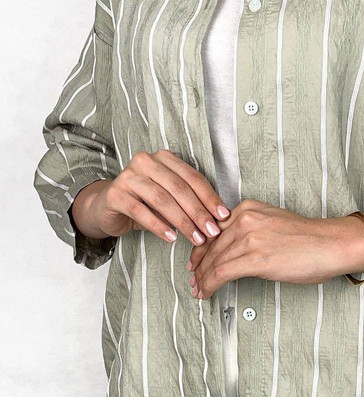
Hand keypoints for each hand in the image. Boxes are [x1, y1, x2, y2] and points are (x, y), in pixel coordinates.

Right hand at [71, 149, 230, 246]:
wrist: (107, 208)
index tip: (223, 217)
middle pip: (179, 188)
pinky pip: (140, 211)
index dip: (210, 197)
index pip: (192, 177)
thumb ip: (190, 201)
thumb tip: (219, 217)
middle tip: (212, 232)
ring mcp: (128, 176)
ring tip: (195, 239)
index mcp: (164, 158)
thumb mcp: (170, 198)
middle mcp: (145, 161)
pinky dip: (158, 226)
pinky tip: (171, 238)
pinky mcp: (115, 194)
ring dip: (182, 221)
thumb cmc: (145, 203)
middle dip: (198, 212)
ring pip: (161, 199)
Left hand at [186, 199, 363, 297]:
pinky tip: (205, 293)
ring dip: (202, 279)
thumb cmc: (310, 238)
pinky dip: (209, 285)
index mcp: (247, 208)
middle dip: (198, 265)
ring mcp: (248, 238)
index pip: (213, 229)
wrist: (331, 244)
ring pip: (212, 261)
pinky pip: (221, 273)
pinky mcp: (254, 258)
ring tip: (198, 290)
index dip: (201, 249)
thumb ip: (251, 230)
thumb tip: (234, 250)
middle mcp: (244, 219)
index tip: (196, 261)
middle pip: (210, 246)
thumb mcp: (273, 222)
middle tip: (193, 279)